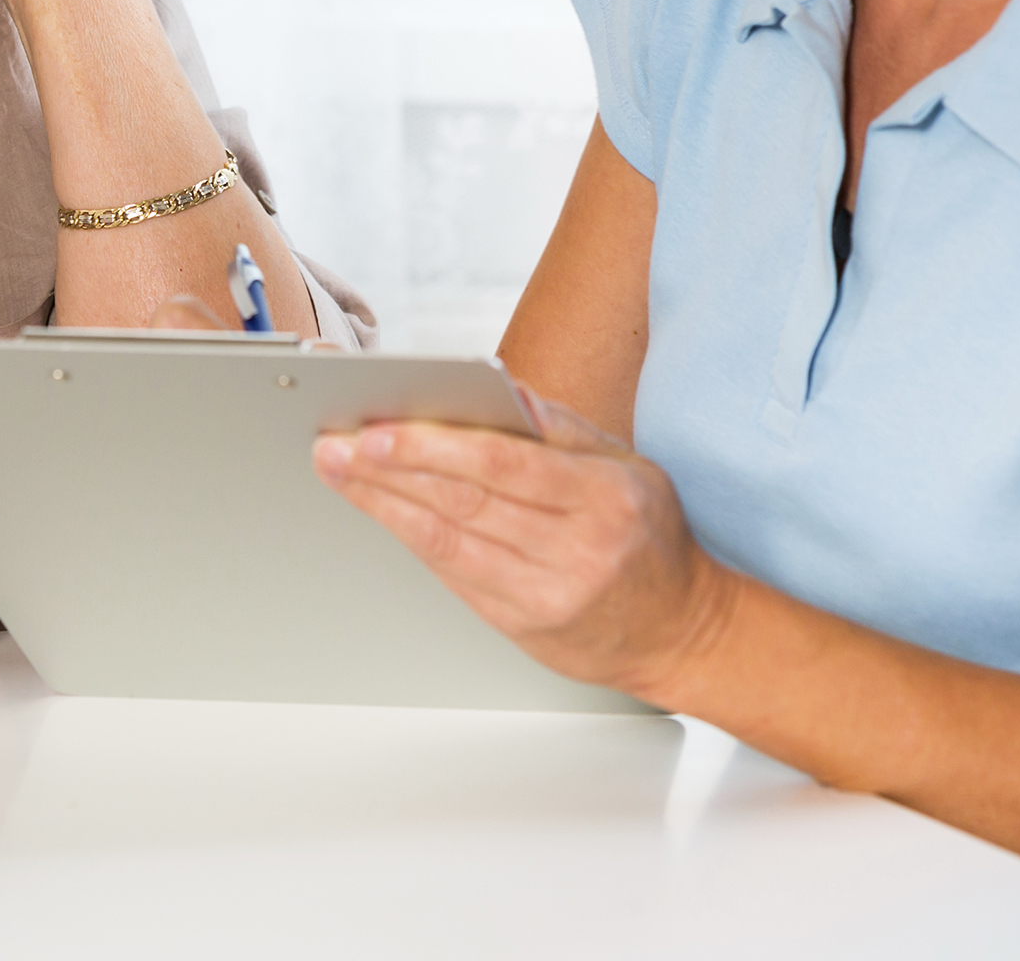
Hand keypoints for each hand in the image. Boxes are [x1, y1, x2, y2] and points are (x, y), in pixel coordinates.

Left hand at [311, 390, 737, 703]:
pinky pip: (454, 572)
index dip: (434, 446)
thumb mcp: (628, 466)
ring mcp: (547, 592)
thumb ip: (559, 427)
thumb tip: (496, 386)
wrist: (683, 632)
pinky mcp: (523, 623)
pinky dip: (411, 535)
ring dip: (383, 503)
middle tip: (335, 443)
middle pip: (466, 501)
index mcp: (605, 496)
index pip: (505, 463)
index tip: (378, 426)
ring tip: (339, 469)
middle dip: (390, 469)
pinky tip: (379, 509)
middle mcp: (577, 548)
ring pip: (448, 540)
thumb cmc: (650, 537)